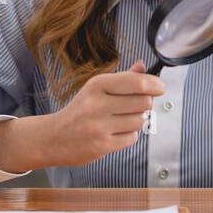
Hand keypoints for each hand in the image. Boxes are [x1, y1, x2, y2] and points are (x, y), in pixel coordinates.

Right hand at [31, 60, 164, 168]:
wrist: (52, 137)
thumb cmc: (79, 110)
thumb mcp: (96, 89)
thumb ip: (123, 78)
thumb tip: (143, 67)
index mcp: (97, 85)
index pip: (136, 82)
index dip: (154, 84)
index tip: (160, 87)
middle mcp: (97, 104)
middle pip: (143, 102)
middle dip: (145, 104)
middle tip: (135, 106)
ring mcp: (99, 126)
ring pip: (140, 120)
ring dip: (137, 120)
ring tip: (122, 120)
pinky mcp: (102, 145)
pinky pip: (132, 138)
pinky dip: (129, 135)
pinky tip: (115, 132)